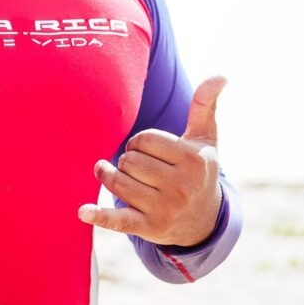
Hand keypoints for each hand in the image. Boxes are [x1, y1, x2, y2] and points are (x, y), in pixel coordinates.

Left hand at [77, 76, 225, 246]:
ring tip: (120, 176)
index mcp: (194, 160)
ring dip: (112, 176)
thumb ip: (205, 105)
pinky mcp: (149, 228)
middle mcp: (182, 187)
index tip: (150, 150)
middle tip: (143, 168)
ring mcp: (165, 209)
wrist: (204, 220)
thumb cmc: (199, 169)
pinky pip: (119, 220)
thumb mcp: (205, 138)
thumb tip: (221, 75)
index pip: (145, 139)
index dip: (141, 142)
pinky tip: (82, 211)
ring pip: (118, 182)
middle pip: (129, 160)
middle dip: (130, 160)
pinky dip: (99, 216)